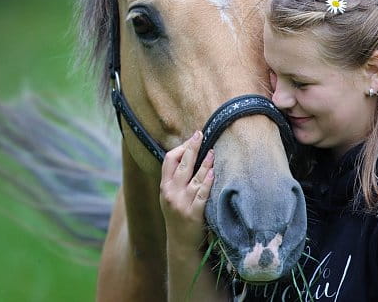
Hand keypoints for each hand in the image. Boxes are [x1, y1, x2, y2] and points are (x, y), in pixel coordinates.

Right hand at [159, 130, 214, 248]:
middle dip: (192, 147)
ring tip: (212, 151)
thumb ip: (174, 179)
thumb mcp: (169, 196)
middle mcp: (171, 193)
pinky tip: (214, 172)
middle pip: (182, 164)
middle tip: (200, 134)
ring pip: (194, 178)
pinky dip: (208, 182)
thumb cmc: (177, 215)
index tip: (191, 140)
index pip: (169, 160)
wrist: (180, 243)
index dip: (180, 148)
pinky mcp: (194, 213)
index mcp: (164, 187)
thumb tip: (187, 155)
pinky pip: (202, 194)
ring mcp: (182, 203)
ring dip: (205, 163)